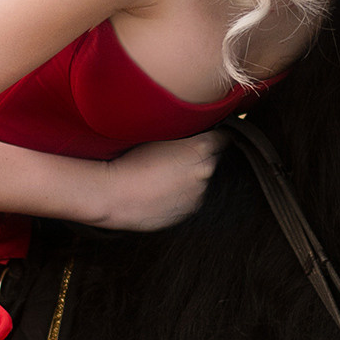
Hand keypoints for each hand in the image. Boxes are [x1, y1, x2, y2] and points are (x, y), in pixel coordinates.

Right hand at [93, 132, 223, 230]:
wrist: (114, 193)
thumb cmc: (129, 158)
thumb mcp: (158, 132)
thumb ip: (183, 130)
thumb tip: (194, 129)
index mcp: (201, 147)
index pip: (225, 138)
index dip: (214, 136)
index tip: (205, 136)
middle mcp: (206, 170)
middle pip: (214, 159)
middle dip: (202, 157)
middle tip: (178, 156)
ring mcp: (200, 193)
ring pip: (202, 180)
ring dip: (192, 177)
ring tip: (165, 176)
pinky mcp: (191, 211)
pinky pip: (192, 198)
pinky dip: (183, 194)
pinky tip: (162, 190)